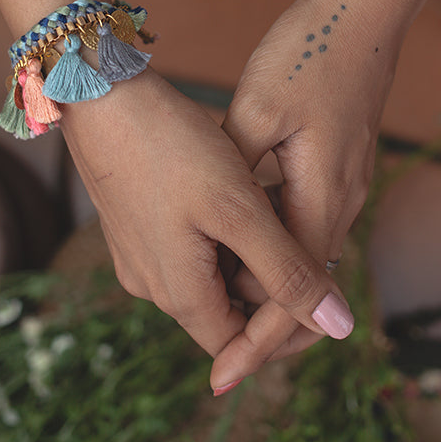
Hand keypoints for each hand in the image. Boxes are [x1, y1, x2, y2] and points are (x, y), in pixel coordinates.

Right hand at [59, 68, 352, 391]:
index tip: (317, 289)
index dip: (285, 327)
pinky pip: (187, 248)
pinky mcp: (134, 227)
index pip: (241, 345)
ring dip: (245, 252)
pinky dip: (219, 233)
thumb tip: (339, 328)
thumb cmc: (171, 147)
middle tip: (296, 230)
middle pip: (226, 308)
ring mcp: (139, 256)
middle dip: (267, 279)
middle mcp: (152, 286)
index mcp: (179, 294)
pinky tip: (234, 191)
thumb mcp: (240, 211)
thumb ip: (288, 272)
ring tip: (268, 201)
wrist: (101, 96)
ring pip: (209, 274)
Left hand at [212, 0, 398, 384]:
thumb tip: (224, 231)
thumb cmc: (308, 55)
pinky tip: (237, 246)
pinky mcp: (335, 169)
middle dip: (259, 326)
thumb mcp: (256, 113)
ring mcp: (341, 186)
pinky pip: (302, 227)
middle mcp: (339, 202)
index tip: (220, 378)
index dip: (254, 342)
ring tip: (216, 310)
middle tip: (213, 353)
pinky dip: (271, 249)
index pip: (288, 294)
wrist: (359, 13)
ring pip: (301, 260)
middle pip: (300, 288)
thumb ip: (240, 178)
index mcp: (322, 197)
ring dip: (263, 288)